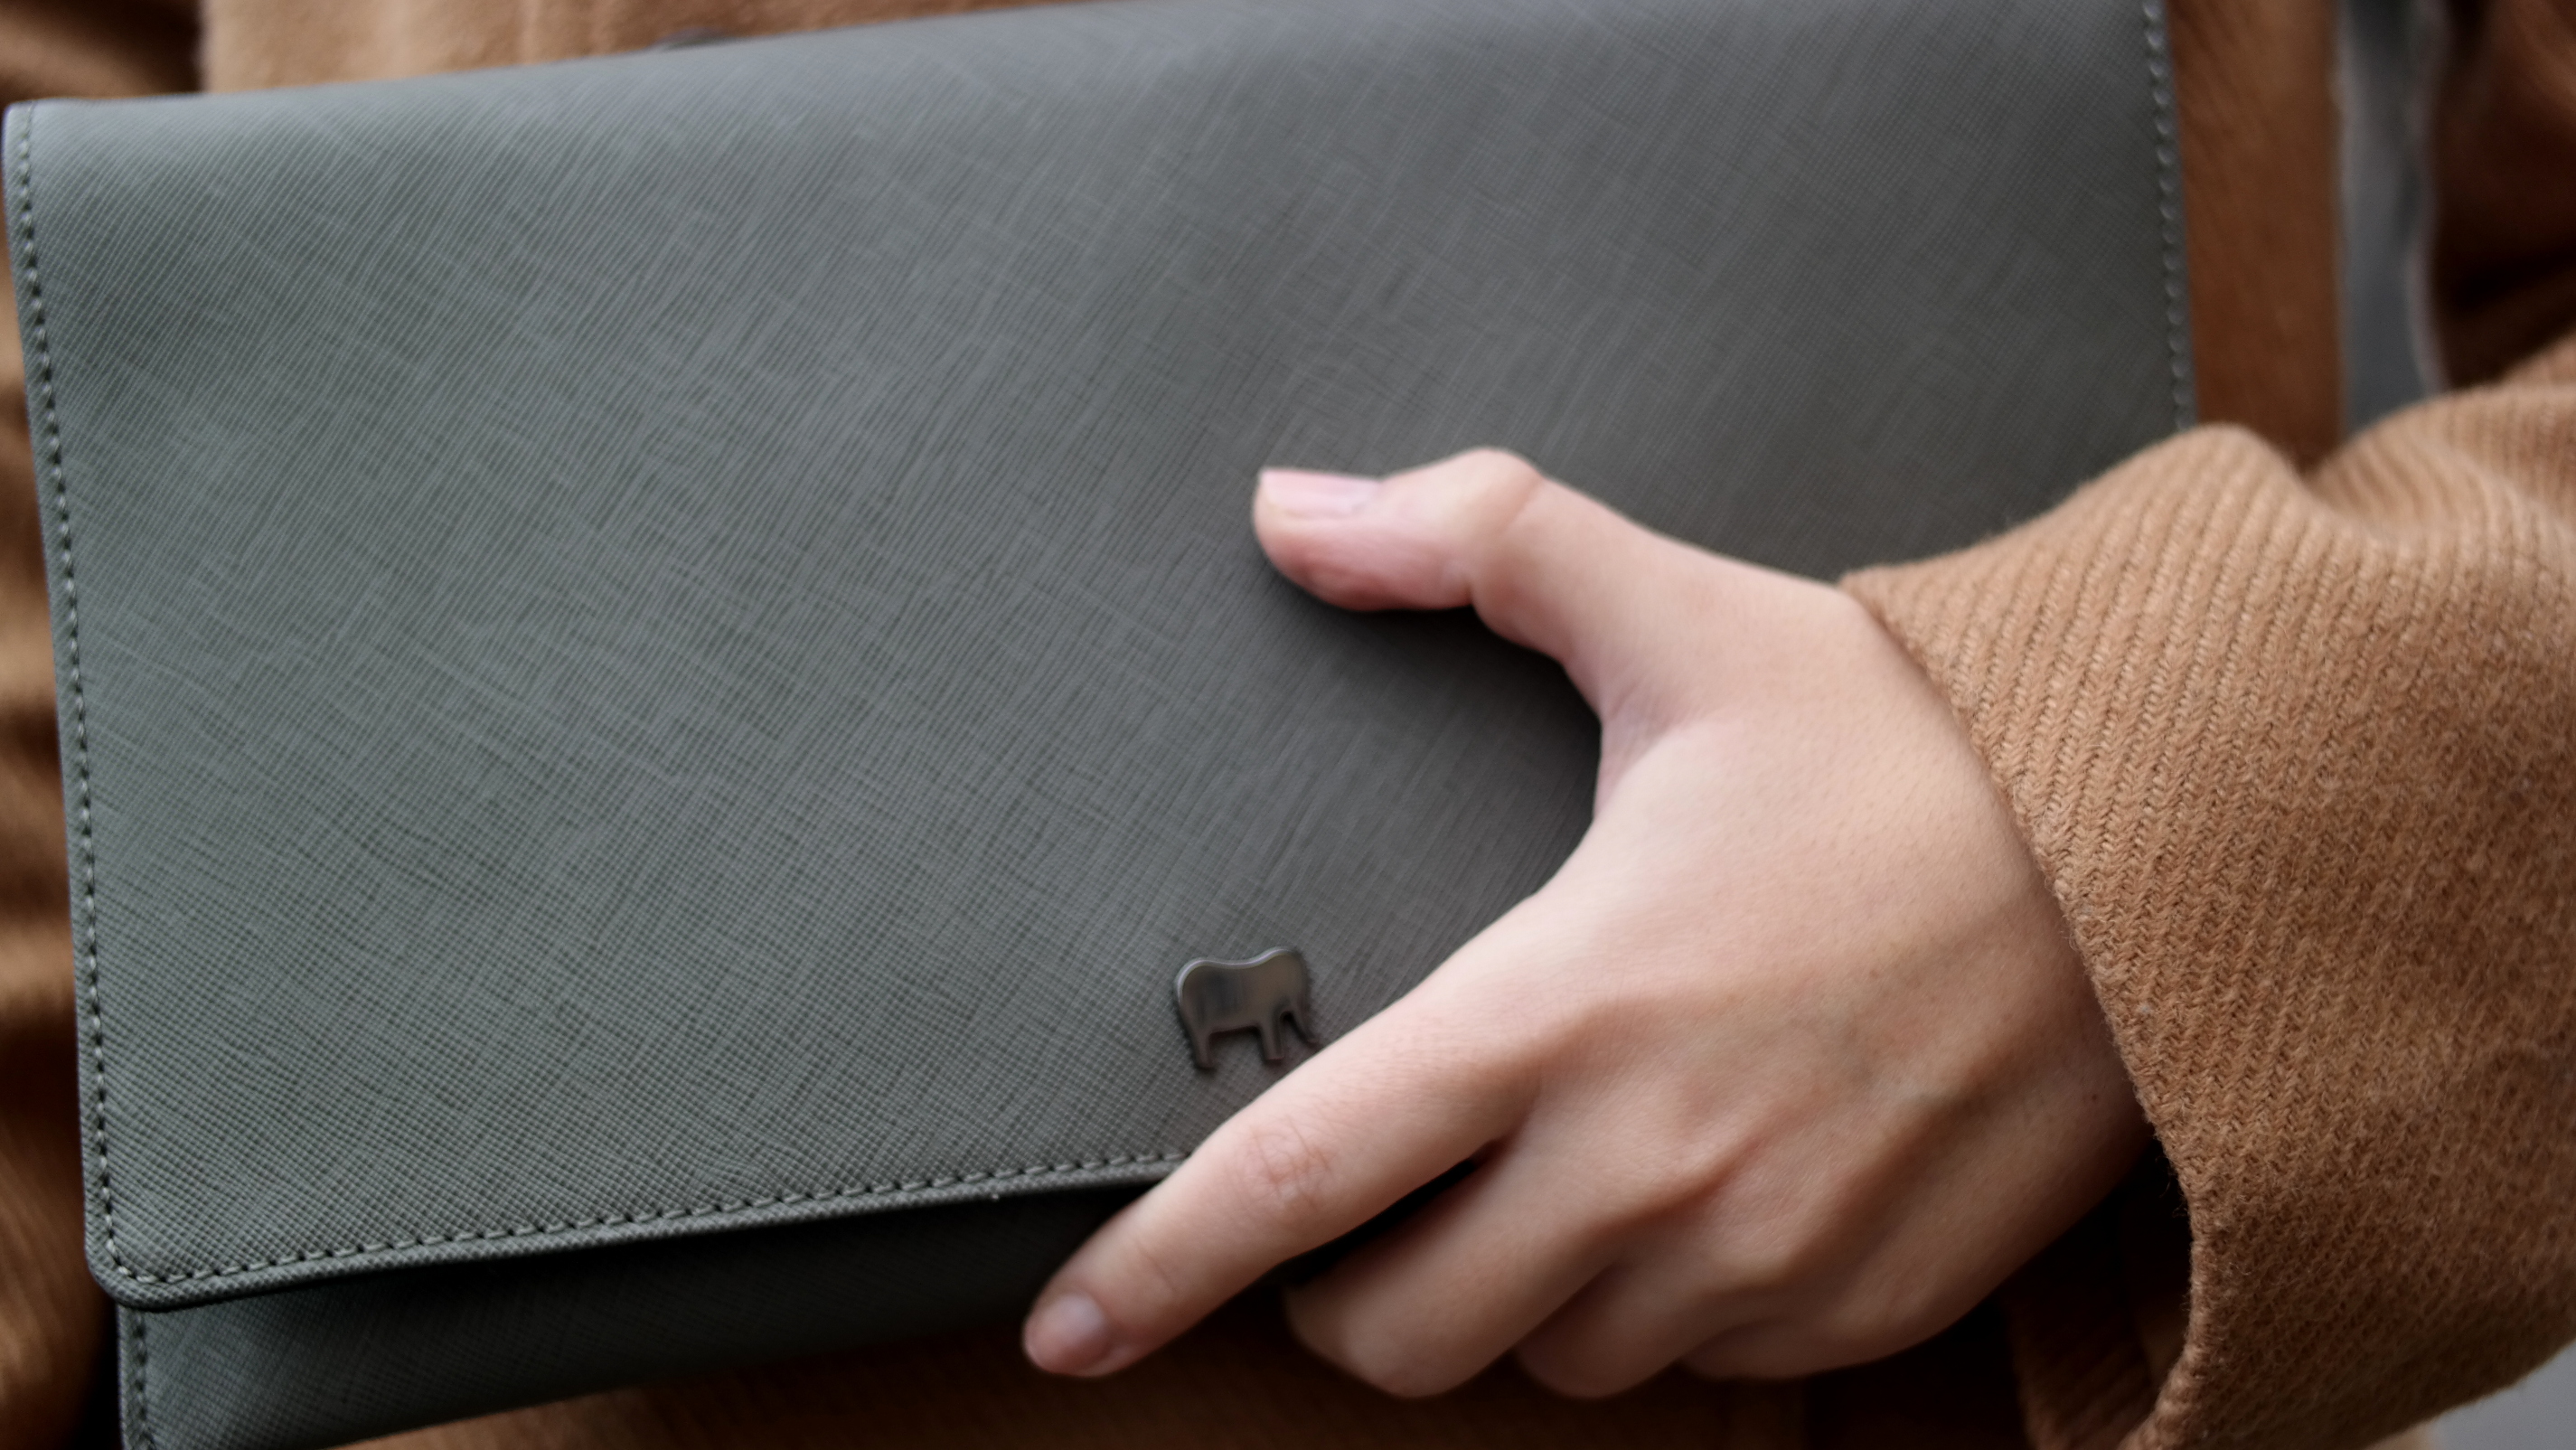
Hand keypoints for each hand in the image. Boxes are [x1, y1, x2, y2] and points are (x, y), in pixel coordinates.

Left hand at [1022, 450, 2147, 1395]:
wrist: (2175, 848)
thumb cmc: (1914, 742)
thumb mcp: (1685, 617)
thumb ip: (1476, 544)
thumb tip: (1294, 511)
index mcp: (1565, 1001)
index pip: (1304, 1174)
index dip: (1159, 1266)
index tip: (1067, 1325)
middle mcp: (1649, 1163)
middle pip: (1398, 1334)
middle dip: (1349, 1292)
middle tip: (1377, 1198)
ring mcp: (1760, 1256)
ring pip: (1547, 1364)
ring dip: (1511, 1298)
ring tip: (1558, 1173)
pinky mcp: (1857, 1307)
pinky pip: (1693, 1369)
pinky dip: (1652, 1312)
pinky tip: (1695, 1191)